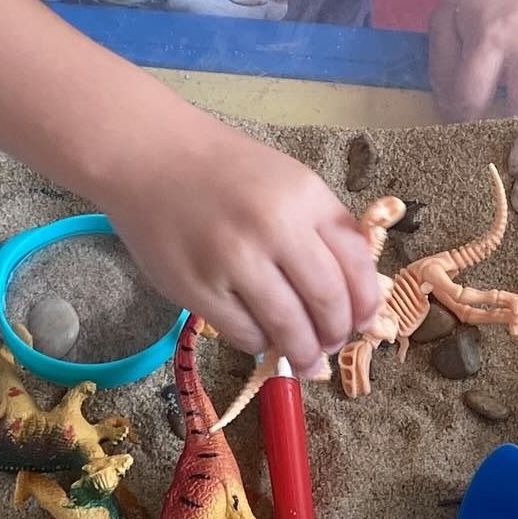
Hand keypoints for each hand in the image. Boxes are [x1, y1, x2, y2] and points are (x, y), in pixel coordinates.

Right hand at [101, 111, 381, 375]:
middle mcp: (274, 227)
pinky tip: (262, 336)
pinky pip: (245, 333)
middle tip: (333, 345)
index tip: (365, 321)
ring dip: (304, 353)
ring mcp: (233, 261)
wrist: (151, 157)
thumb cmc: (225, 169)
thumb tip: (355, 289)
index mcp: (305, 196)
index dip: (366, 301)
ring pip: (289, 327)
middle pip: (327, 301)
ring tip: (307, 361)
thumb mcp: (288, 180)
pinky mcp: (197, 289)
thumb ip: (322, 226)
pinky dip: (260, 342)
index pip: (355, 263)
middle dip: (336, 333)